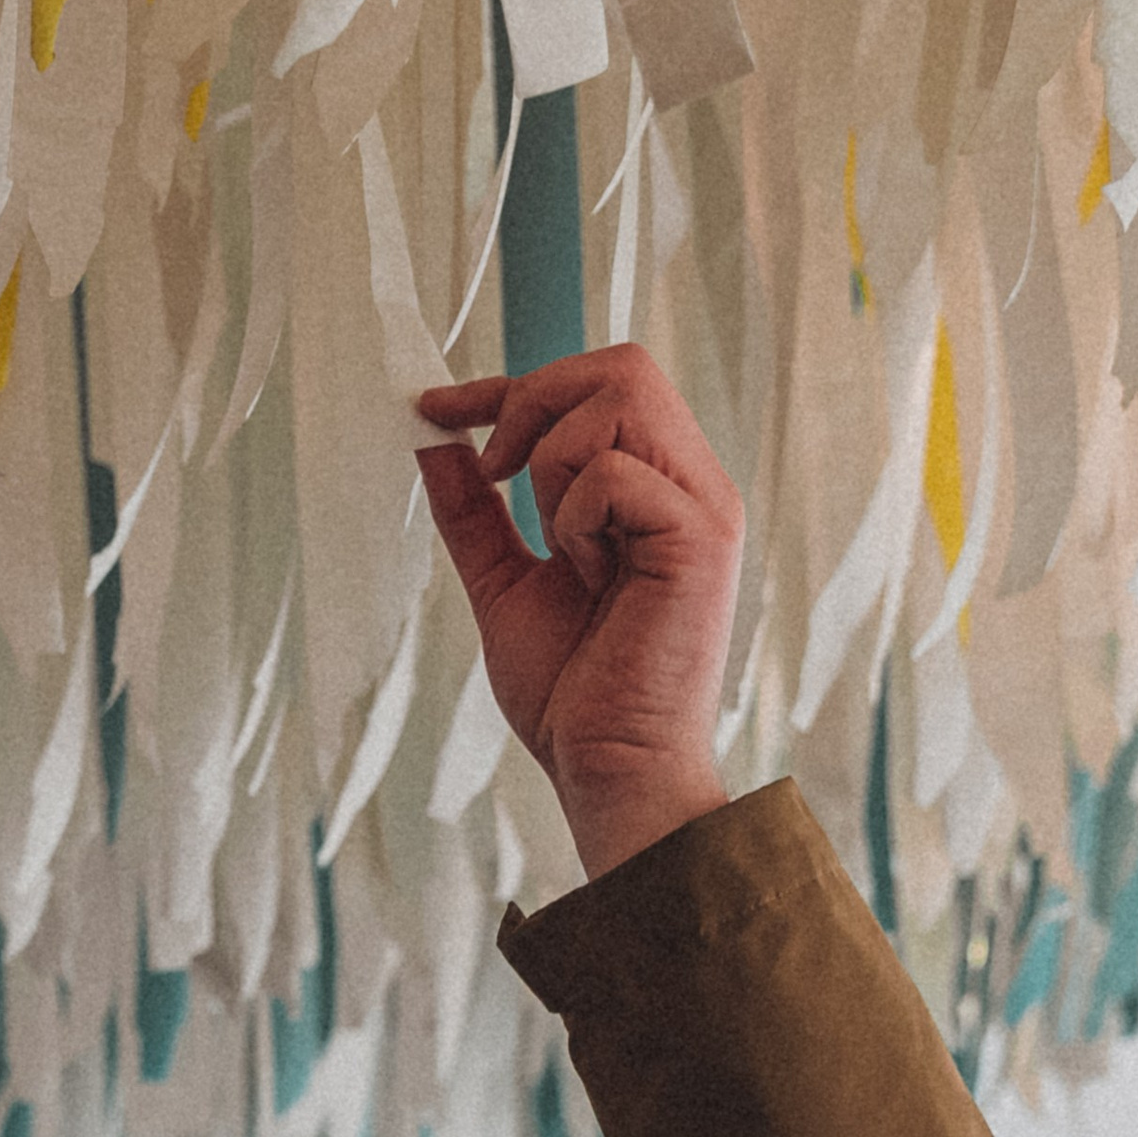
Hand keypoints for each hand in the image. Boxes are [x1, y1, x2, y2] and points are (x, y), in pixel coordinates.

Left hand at [416, 345, 740, 878]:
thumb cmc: (573, 696)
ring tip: (563, 549)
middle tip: (496, 474)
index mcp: (655, 488)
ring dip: (554, 466)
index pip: (599, 385)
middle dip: (533, 400)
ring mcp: (703, 505)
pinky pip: (614, 472)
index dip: (509, 385)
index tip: (436, 410)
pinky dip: (575, 518)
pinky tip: (590, 576)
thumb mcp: (502, 583)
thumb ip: (474, 511)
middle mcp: (691, 483)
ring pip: (618, 399)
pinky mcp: (702, 537)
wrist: (608, 771)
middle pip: (620, 365)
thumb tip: (433, 439)